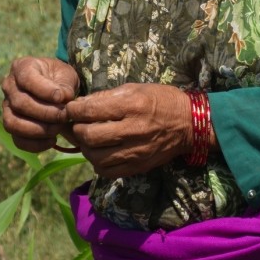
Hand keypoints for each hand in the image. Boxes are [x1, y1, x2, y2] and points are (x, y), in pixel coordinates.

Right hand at [2, 56, 79, 152]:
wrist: (57, 88)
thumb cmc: (61, 78)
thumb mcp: (67, 74)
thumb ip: (65, 85)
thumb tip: (63, 99)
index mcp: (21, 67)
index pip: (27, 78)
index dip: (44, 90)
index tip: (62, 98)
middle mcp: (9, 86)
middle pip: (20, 103)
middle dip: (45, 113)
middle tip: (64, 116)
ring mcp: (7, 107)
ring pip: (13, 123)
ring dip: (38, 130)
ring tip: (58, 128)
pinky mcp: (11, 125)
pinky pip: (17, 139)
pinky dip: (35, 144)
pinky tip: (52, 140)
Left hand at [65, 83, 193, 178]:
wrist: (188, 124)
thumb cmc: (161, 100)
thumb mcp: (135, 88)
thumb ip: (107, 96)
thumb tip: (80, 104)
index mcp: (132, 106)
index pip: (91, 111)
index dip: (74, 110)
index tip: (70, 108)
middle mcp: (132, 130)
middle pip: (89, 136)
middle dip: (77, 129)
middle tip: (78, 124)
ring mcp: (135, 152)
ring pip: (95, 156)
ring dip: (86, 147)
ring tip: (89, 139)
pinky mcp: (137, 167)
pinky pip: (106, 171)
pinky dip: (97, 162)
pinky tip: (101, 152)